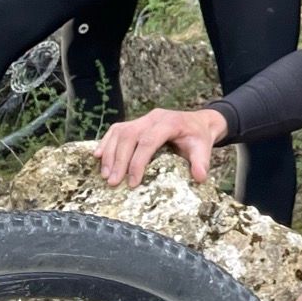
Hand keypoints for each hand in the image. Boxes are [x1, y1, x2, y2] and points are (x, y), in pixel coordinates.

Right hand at [93, 107, 227, 187]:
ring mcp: (143, 118)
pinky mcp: (136, 122)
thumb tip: (199, 178)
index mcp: (170, 122)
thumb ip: (201, 162)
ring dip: (109, 153)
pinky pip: (117, 129)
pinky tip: (97, 156)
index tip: (132, 182)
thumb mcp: (204, 149)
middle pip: (130, 136)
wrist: (198, 123)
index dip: (138, 162)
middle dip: (119, 160)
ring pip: (120, 132)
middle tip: (113, 182)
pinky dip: (106, 142)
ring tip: (105, 175)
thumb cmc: (198, 138)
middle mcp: (154, 118)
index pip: (149, 140)